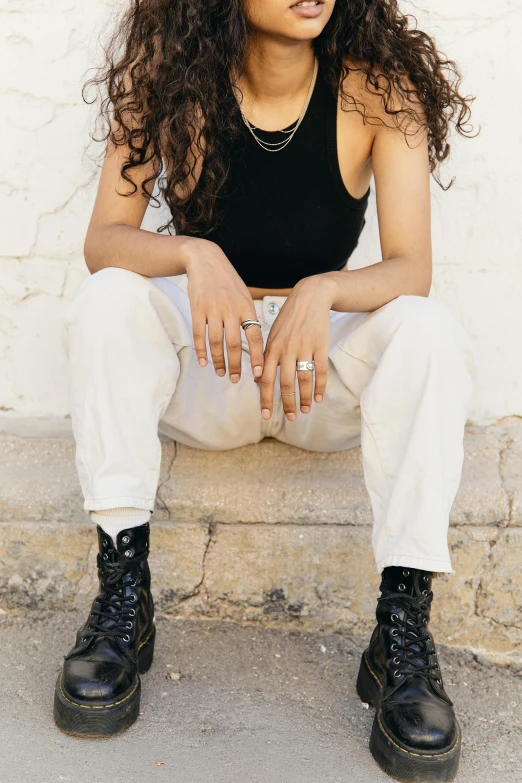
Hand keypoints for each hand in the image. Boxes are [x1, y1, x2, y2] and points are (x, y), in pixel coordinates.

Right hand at [184, 238, 263, 381]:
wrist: (205, 260)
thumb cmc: (227, 281)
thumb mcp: (244, 296)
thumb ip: (248, 317)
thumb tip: (255, 344)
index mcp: (246, 307)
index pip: (255, 336)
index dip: (258, 356)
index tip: (259, 373)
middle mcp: (231, 309)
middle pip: (235, 344)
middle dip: (236, 365)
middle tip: (235, 379)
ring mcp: (213, 309)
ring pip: (216, 342)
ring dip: (218, 361)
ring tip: (220, 373)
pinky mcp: (197, 309)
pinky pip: (199, 334)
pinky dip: (201, 350)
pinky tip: (203, 362)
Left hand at [258, 276, 336, 420]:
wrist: (310, 297)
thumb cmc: (289, 319)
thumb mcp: (273, 334)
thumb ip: (268, 357)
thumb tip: (261, 380)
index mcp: (272, 348)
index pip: (266, 379)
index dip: (266, 399)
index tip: (266, 415)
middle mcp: (286, 349)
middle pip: (285, 383)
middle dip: (287, 403)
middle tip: (291, 417)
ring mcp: (304, 347)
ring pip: (303, 379)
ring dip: (305, 397)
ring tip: (306, 410)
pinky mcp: (320, 345)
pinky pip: (320, 370)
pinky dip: (320, 386)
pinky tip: (319, 397)